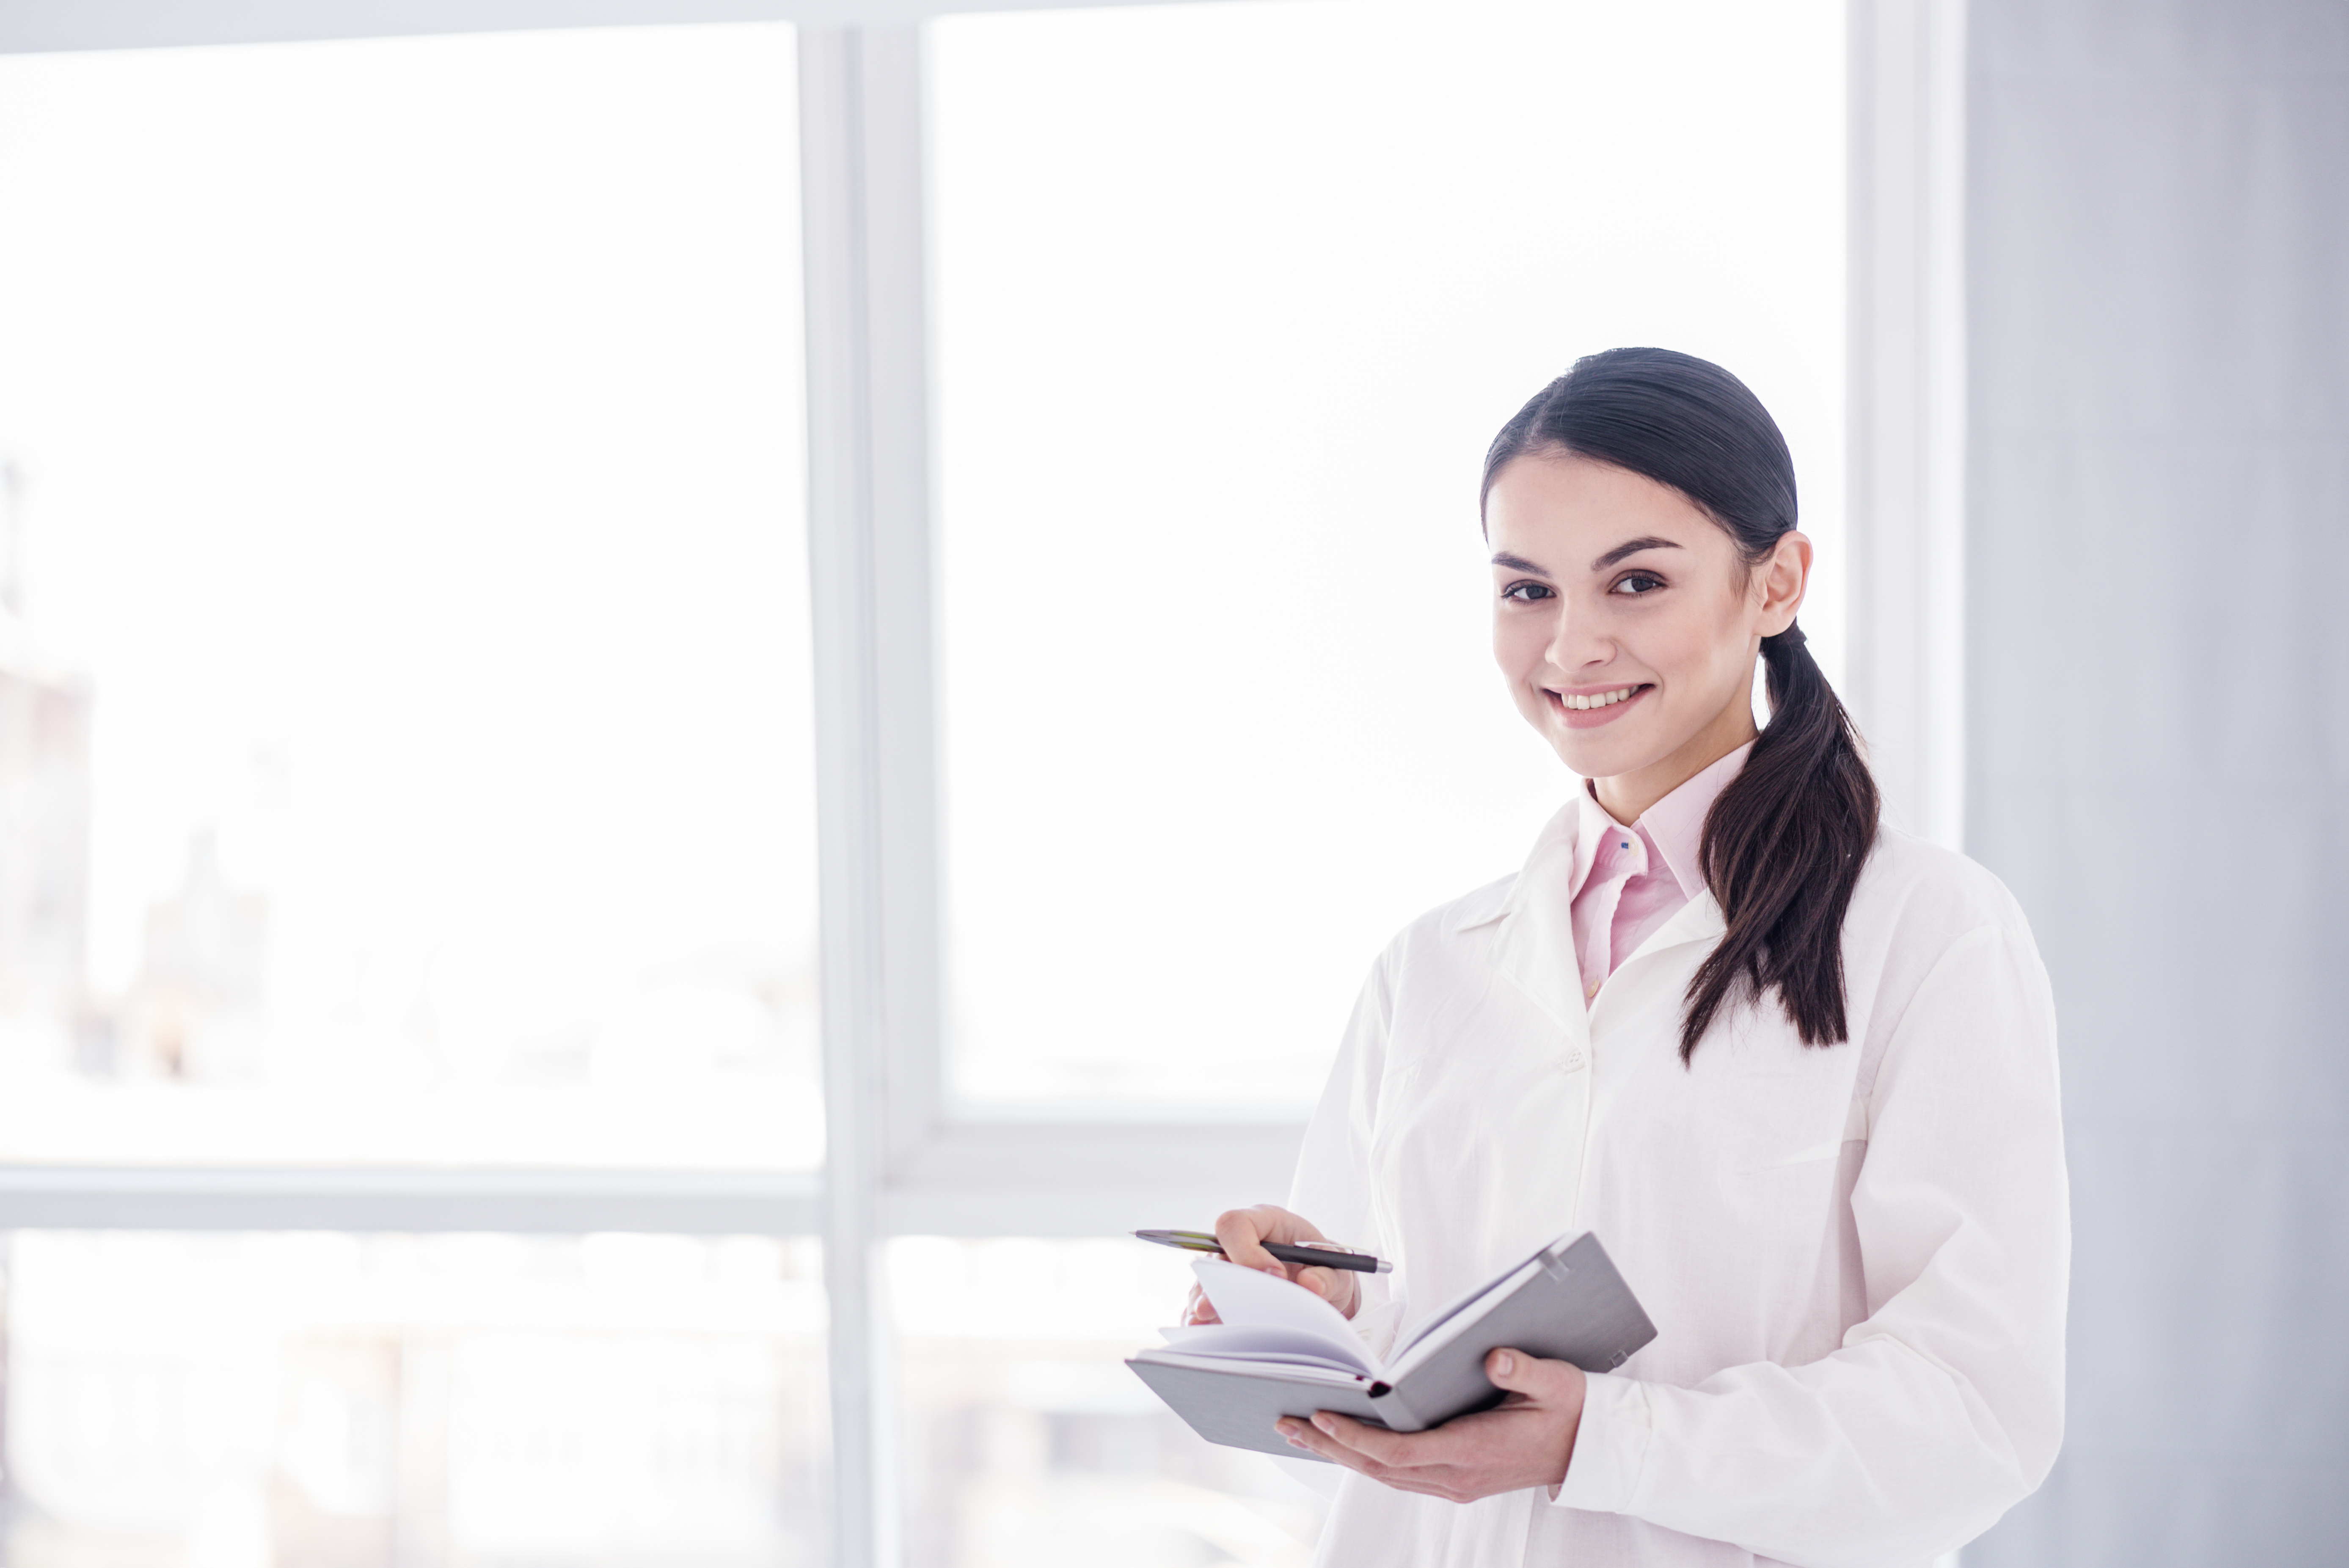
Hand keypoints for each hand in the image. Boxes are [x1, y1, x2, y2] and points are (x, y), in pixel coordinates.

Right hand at [1177, 1204, 1360, 1325]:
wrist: (1324, 1281)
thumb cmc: (1326, 1264)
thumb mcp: (1337, 1267)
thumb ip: (1328, 1275)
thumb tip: (1311, 1285)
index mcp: (1265, 1221)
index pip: (1236, 1225)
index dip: (1246, 1250)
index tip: (1275, 1276)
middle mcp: (1240, 1242)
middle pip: (1215, 1257)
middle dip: (1216, 1284)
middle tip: (1218, 1309)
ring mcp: (1228, 1268)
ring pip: (1205, 1283)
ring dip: (1205, 1303)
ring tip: (1204, 1322)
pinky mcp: (1225, 1293)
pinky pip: (1204, 1304)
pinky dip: (1203, 1319)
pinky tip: (1203, 1332)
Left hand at [1275, 1347, 1586, 1502]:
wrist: (1589, 1447)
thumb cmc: (1570, 1408)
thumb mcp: (1556, 1382)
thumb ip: (1525, 1371)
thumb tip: (1496, 1358)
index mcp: (1474, 1451)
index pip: (1400, 1451)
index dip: (1358, 1436)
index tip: (1323, 1415)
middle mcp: (1457, 1475)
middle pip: (1378, 1466)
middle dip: (1329, 1445)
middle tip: (1285, 1420)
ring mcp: (1453, 1482)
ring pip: (1383, 1473)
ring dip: (1339, 1452)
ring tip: (1298, 1429)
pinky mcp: (1453, 1479)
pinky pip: (1397, 1472)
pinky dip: (1363, 1456)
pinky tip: (1340, 1440)